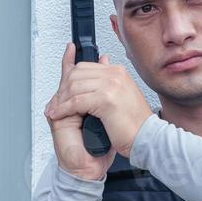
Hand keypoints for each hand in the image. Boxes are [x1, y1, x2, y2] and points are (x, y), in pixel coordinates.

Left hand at [44, 43, 153, 177]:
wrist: (147, 139)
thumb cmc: (134, 124)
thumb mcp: (119, 96)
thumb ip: (107, 81)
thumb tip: (101, 62)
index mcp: (117, 73)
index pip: (84, 66)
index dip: (67, 78)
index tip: (58, 91)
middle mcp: (114, 75)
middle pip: (76, 74)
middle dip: (61, 90)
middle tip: (55, 103)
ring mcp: (111, 85)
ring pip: (74, 87)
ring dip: (60, 101)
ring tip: (54, 111)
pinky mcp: (106, 100)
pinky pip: (76, 101)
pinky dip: (63, 109)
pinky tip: (58, 115)